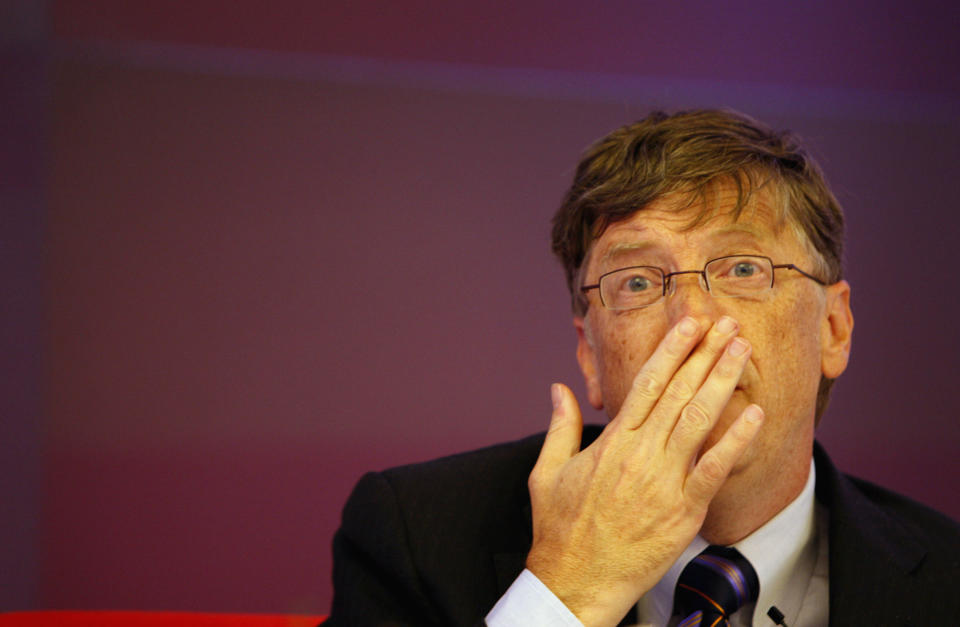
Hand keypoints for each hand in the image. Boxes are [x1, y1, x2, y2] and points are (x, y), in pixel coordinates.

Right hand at [525, 316, 764, 626]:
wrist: (576, 581)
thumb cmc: (559, 529)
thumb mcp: (546, 472)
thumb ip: (560, 427)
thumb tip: (559, 388)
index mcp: (611, 442)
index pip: (646, 384)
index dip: (671, 350)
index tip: (690, 324)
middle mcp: (639, 455)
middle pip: (677, 392)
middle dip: (704, 354)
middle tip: (727, 325)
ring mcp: (663, 482)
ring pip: (697, 420)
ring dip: (722, 381)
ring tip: (742, 351)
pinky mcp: (682, 512)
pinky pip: (714, 470)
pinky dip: (735, 441)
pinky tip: (754, 416)